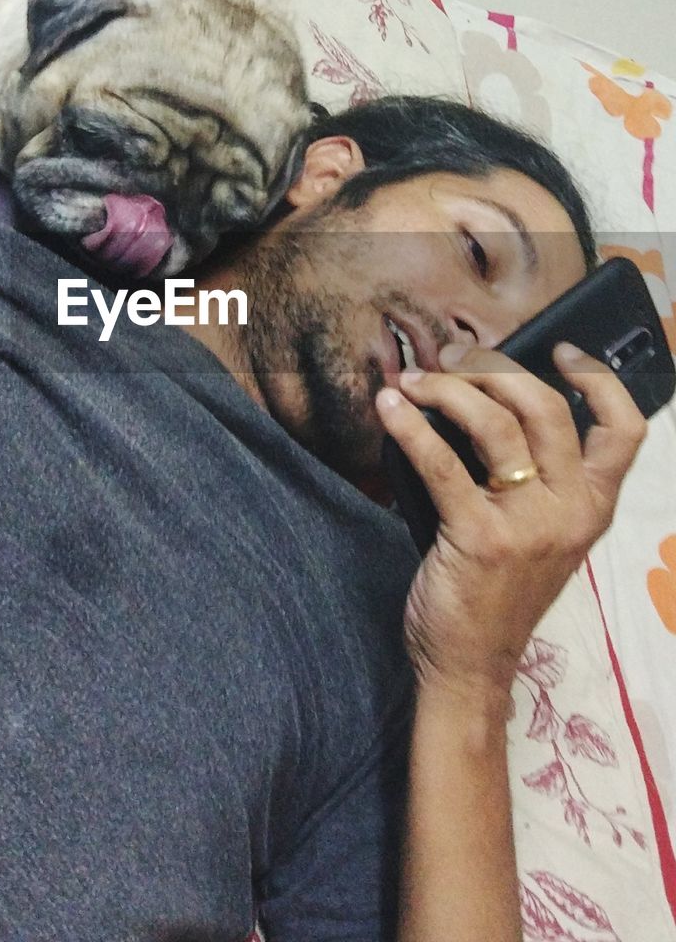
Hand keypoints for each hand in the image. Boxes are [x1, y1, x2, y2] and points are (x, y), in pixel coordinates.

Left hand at [376, 342, 646, 698]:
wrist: (471, 666)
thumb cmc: (497, 592)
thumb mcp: (540, 535)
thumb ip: (531, 480)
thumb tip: (483, 405)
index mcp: (591, 508)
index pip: (624, 432)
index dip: (599, 380)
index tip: (563, 348)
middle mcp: (570, 511)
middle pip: (546, 408)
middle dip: (494, 370)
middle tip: (452, 360)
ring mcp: (528, 525)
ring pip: (495, 424)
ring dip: (449, 389)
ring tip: (416, 380)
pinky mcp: (480, 538)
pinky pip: (441, 462)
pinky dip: (410, 425)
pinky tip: (390, 408)